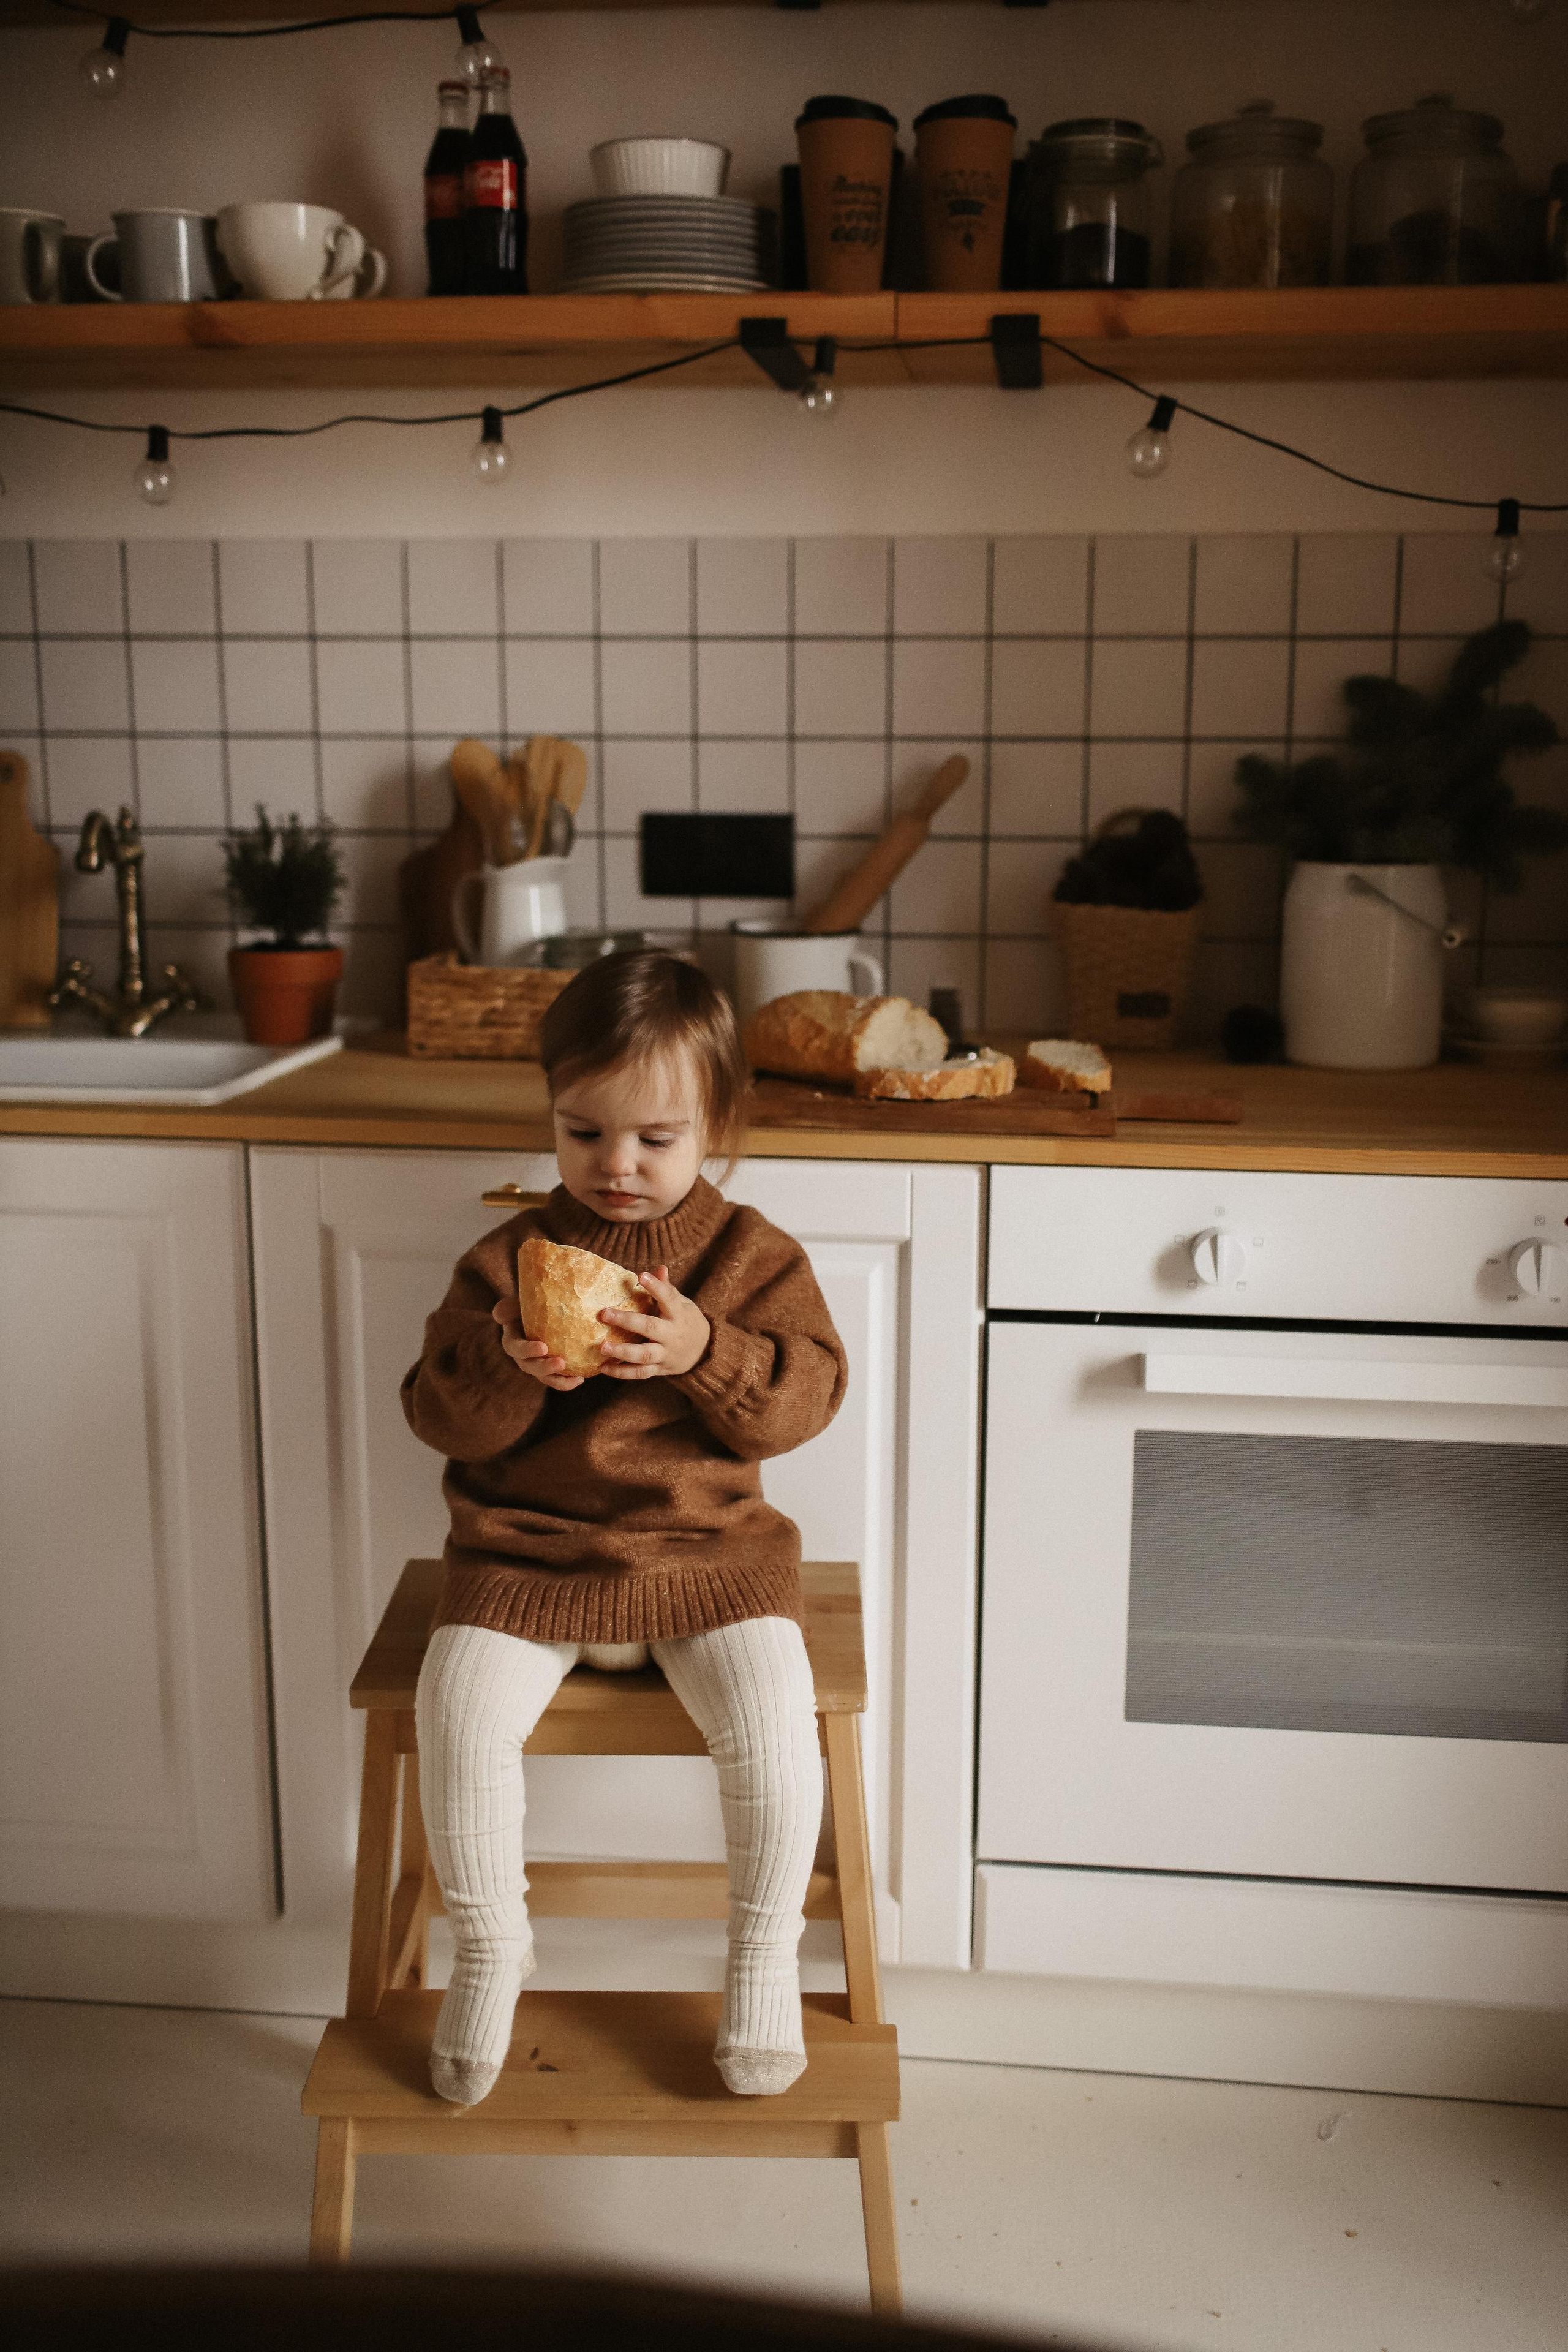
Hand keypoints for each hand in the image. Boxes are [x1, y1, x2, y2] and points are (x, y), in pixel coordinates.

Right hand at [492, 1293, 583, 1390]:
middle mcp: (523, 1357)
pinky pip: (558, 1378)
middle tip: (561, 1363)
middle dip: (545, 1368)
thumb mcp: (516, 1304)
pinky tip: (581, 1378)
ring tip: (576, 1378)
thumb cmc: (528, 1306)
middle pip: (530, 1367)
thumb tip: (499, 1315)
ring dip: (559, 1380)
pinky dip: (569, 1380)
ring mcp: (537, 1365)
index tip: (543, 1347)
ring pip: (545, 1377)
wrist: (539, 1313)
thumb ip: (506, 1308)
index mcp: (512, 1342)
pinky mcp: (550, 1369)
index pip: (515, 1348)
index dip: (527, 1350)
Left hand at [598, 1265, 710, 1380]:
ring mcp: (666, 1354)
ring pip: (644, 1354)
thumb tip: (659, 1268)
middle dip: (627, 1321)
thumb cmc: (686, 1321)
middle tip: (604, 1314)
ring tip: (602, 1346)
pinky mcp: (659, 1369)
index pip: (668, 1298)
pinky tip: (603, 1368)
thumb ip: (667, 1289)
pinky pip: (640, 1373)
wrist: (705, 1351)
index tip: (641, 1275)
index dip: (656, 1287)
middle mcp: (672, 1335)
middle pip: (650, 1327)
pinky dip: (621, 1372)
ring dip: (622, 1351)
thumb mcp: (682, 1304)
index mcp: (678, 1314)